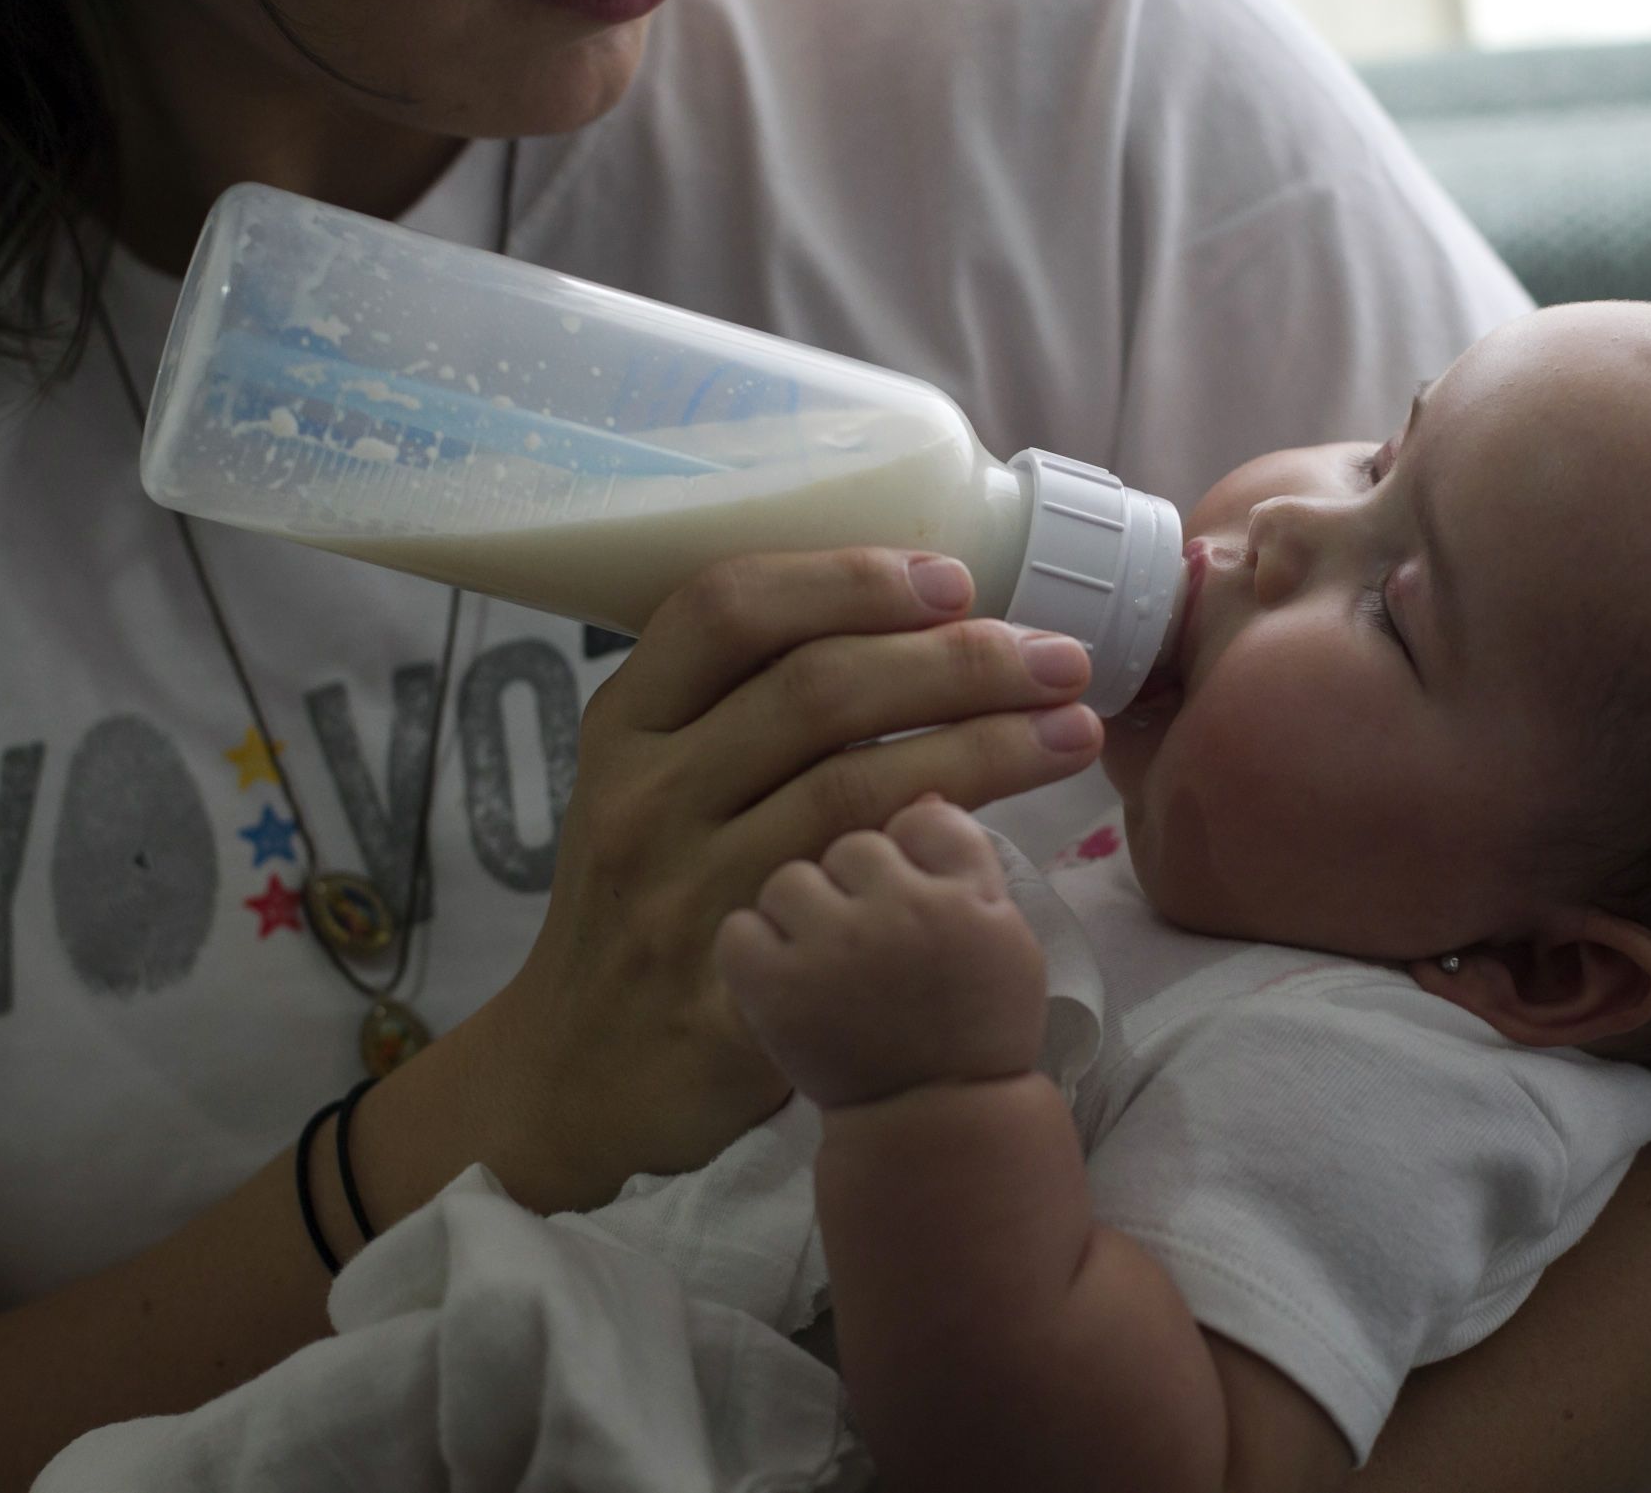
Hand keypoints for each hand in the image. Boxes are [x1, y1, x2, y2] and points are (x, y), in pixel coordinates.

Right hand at [496, 550, 1099, 1180]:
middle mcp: (647, 798)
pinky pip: (859, 909)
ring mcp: (684, 897)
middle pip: (816, 692)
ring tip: (1073, 725)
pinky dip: (941, 861)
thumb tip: (902, 618)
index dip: (846, 580)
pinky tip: (1008, 842)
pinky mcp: (733, 988)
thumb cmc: (643, 902)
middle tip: (1056, 657)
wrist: (578, 1071)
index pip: (726, 609)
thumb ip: (739, 707)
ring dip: (984, 747)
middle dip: (955, 661)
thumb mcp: (650, 783)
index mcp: (627, 726)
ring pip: (854, 792)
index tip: (952, 578)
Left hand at [714, 796, 1052, 1108]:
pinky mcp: (773, 987)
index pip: (919, 813)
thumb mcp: (1001, 929)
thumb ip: (961, 850)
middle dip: (857, 877)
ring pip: (792, 878)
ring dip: (803, 909)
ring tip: (826, 959)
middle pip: (851, 838)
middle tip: (869, 935)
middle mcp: (898, 911)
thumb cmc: (973, 1020)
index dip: (909, 849)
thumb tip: (917, 781)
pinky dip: (756, 951)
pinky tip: (784, 979)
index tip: (912, 890)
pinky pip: (742, 927)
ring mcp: (830, 947)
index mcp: (964, 894)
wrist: (930, 1119)